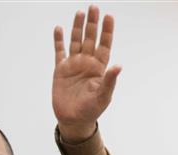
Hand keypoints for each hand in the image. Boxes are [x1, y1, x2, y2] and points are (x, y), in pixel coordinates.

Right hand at [52, 5, 120, 142]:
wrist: (73, 120)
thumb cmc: (91, 110)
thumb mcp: (103, 96)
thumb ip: (110, 80)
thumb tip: (119, 66)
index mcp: (99, 68)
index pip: (104, 45)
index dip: (106, 31)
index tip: (109, 16)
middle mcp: (87, 63)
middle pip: (90, 38)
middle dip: (92, 23)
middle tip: (93, 7)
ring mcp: (74, 65)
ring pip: (76, 41)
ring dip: (77, 27)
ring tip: (79, 12)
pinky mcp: (60, 70)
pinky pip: (59, 52)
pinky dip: (59, 40)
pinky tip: (59, 29)